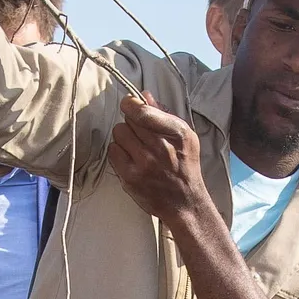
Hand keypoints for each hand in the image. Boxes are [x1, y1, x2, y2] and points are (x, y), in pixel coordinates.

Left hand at [104, 94, 211, 228]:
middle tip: (140, 134)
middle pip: (128, 120)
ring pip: (118, 133)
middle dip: (132, 122)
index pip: (143, 111)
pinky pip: (112, 151)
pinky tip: (130, 158)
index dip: (130, 103)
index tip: (129, 103)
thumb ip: (165, 114)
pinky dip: (118, 152)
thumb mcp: (185, 137)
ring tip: (135, 147)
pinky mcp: (130, 178)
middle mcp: (160, 149)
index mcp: (177, 134)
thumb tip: (144, 95)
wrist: (184, 202)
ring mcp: (143, 164)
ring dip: (124, 137)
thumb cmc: (185, 166)